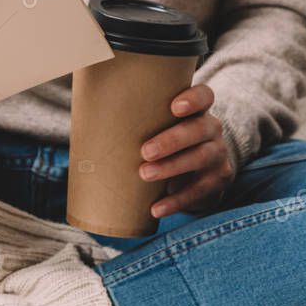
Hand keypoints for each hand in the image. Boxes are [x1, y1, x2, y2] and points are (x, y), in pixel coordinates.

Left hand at [139, 84, 233, 218]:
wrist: (199, 175)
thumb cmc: (166, 142)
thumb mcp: (160, 127)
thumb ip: (139, 118)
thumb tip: (87, 114)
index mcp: (197, 110)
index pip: (204, 96)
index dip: (193, 99)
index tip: (174, 107)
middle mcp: (212, 129)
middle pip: (199, 128)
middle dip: (172, 140)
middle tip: (145, 151)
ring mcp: (218, 154)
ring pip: (200, 157)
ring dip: (171, 167)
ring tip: (145, 174)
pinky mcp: (218, 180)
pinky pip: (199, 191)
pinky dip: (176, 201)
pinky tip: (156, 208)